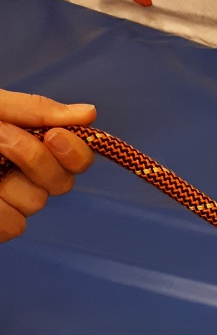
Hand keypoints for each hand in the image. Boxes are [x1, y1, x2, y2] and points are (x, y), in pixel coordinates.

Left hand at [0, 90, 95, 241]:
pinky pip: (14, 225)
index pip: (74, 158)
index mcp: (27, 144)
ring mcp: (9, 203)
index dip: (75, 152)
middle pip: (62, 183)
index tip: (56, 137)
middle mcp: (21, 175)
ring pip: (35, 204)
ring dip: (8, 183)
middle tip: (1, 138)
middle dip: (37, 161)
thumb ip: (36, 110)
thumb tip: (90, 113)